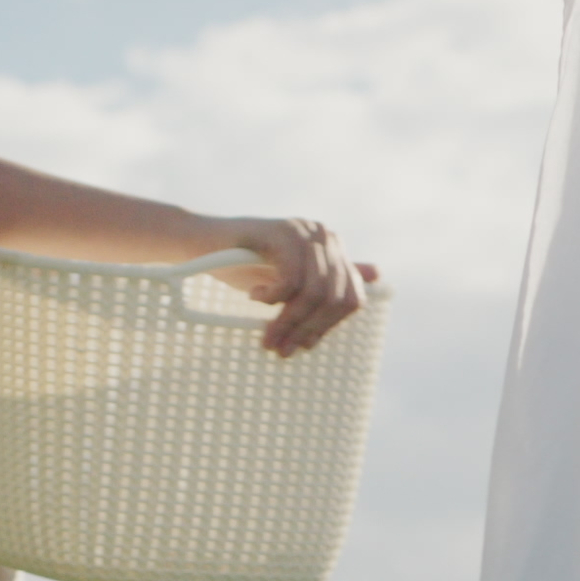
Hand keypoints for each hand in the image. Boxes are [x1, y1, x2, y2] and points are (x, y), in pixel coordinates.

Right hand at [216, 217, 372, 355]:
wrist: (201, 243)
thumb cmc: (243, 264)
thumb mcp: (288, 281)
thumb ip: (327, 280)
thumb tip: (378, 275)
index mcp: (332, 247)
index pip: (351, 297)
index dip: (329, 326)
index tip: (303, 346)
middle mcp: (323, 236)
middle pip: (334, 297)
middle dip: (307, 329)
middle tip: (280, 348)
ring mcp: (303, 231)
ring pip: (314, 292)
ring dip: (288, 320)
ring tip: (267, 335)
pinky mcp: (281, 232)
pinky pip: (291, 279)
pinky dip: (274, 297)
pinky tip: (256, 297)